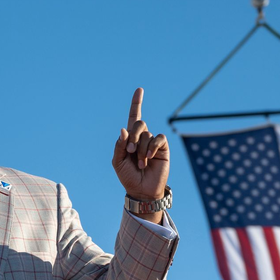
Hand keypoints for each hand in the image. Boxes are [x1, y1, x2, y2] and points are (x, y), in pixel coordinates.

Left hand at [111, 88, 169, 219]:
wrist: (141, 190)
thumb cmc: (128, 176)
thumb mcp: (117, 162)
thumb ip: (119, 146)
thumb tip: (123, 130)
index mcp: (130, 139)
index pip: (133, 117)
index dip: (136, 103)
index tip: (139, 90)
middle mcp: (142, 137)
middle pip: (139, 123)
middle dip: (133, 136)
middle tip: (130, 151)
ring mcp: (153, 142)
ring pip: (147, 134)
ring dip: (141, 149)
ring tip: (140, 163)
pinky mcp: (163, 148)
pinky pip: (158, 139)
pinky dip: (151, 147)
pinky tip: (149, 158)